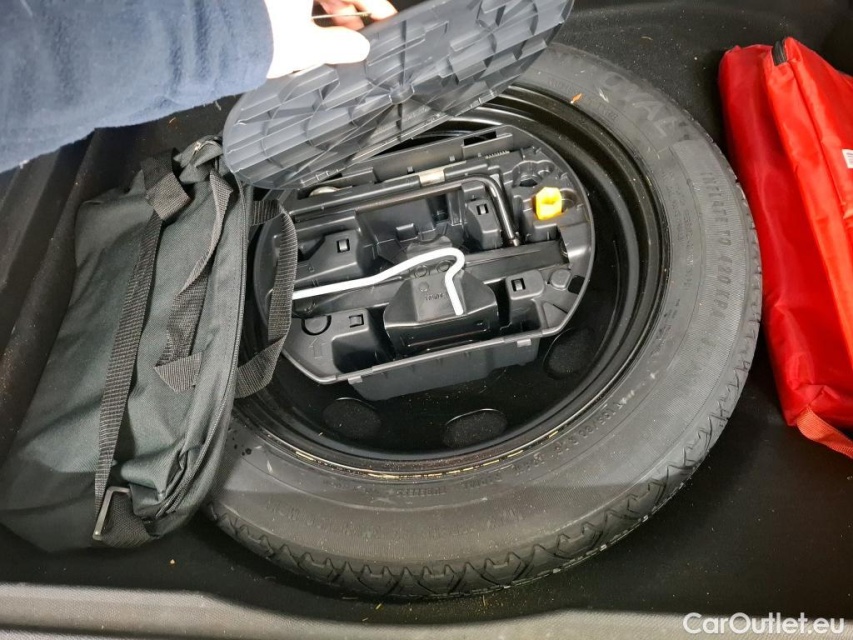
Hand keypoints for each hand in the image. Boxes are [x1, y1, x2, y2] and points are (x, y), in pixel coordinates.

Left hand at [264, 0, 396, 78]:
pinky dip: (300, 7)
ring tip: (332, 35)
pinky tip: (305, 26)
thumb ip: (340, 45)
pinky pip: (286, 0)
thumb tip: (357, 47)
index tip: (383, 17)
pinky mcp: (259, 1)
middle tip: (356, 32)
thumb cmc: (254, 34)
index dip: (373, 3)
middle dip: (346, 7)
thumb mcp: (308, 46)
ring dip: (325, 7)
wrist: (210, 38)